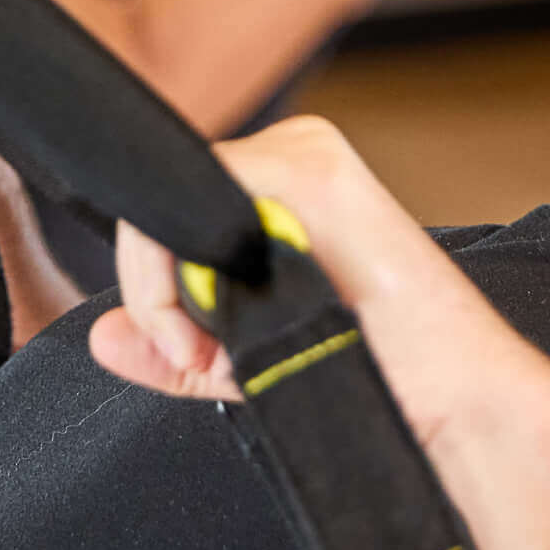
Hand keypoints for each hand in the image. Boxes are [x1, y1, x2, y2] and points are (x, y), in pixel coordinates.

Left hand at [90, 117, 549, 462]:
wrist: (449, 396)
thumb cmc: (372, 375)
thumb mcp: (248, 361)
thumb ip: (174, 346)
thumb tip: (100, 335)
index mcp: (282, 187)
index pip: (174, 207)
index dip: (158, 281)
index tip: (187, 353)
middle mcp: (290, 155)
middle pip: (164, 200)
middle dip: (161, 291)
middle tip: (200, 359)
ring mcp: (300, 153)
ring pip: (169, 200)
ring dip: (167, 288)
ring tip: (217, 355)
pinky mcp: (307, 168)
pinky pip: (191, 199)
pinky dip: (176, 275)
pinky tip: (223, 334)